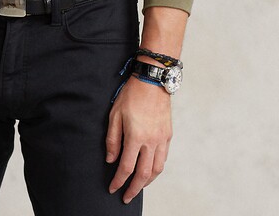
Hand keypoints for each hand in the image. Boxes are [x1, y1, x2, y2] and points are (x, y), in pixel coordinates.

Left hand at [105, 74, 172, 203]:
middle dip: (134, 189)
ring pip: (157, 169)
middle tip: (126, 197)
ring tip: (138, 187)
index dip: (118, 181)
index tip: (113, 189)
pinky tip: (150, 170)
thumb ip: (112, 139)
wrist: (152, 81)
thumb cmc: (131, 95)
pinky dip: (156, 169)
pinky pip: (163, 158)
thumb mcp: (115, 114)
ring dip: (147, 182)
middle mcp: (151, 141)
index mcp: (135, 137)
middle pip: (143, 174)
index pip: (126, 167)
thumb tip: (111, 160)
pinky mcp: (168, 135)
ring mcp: (161, 139)